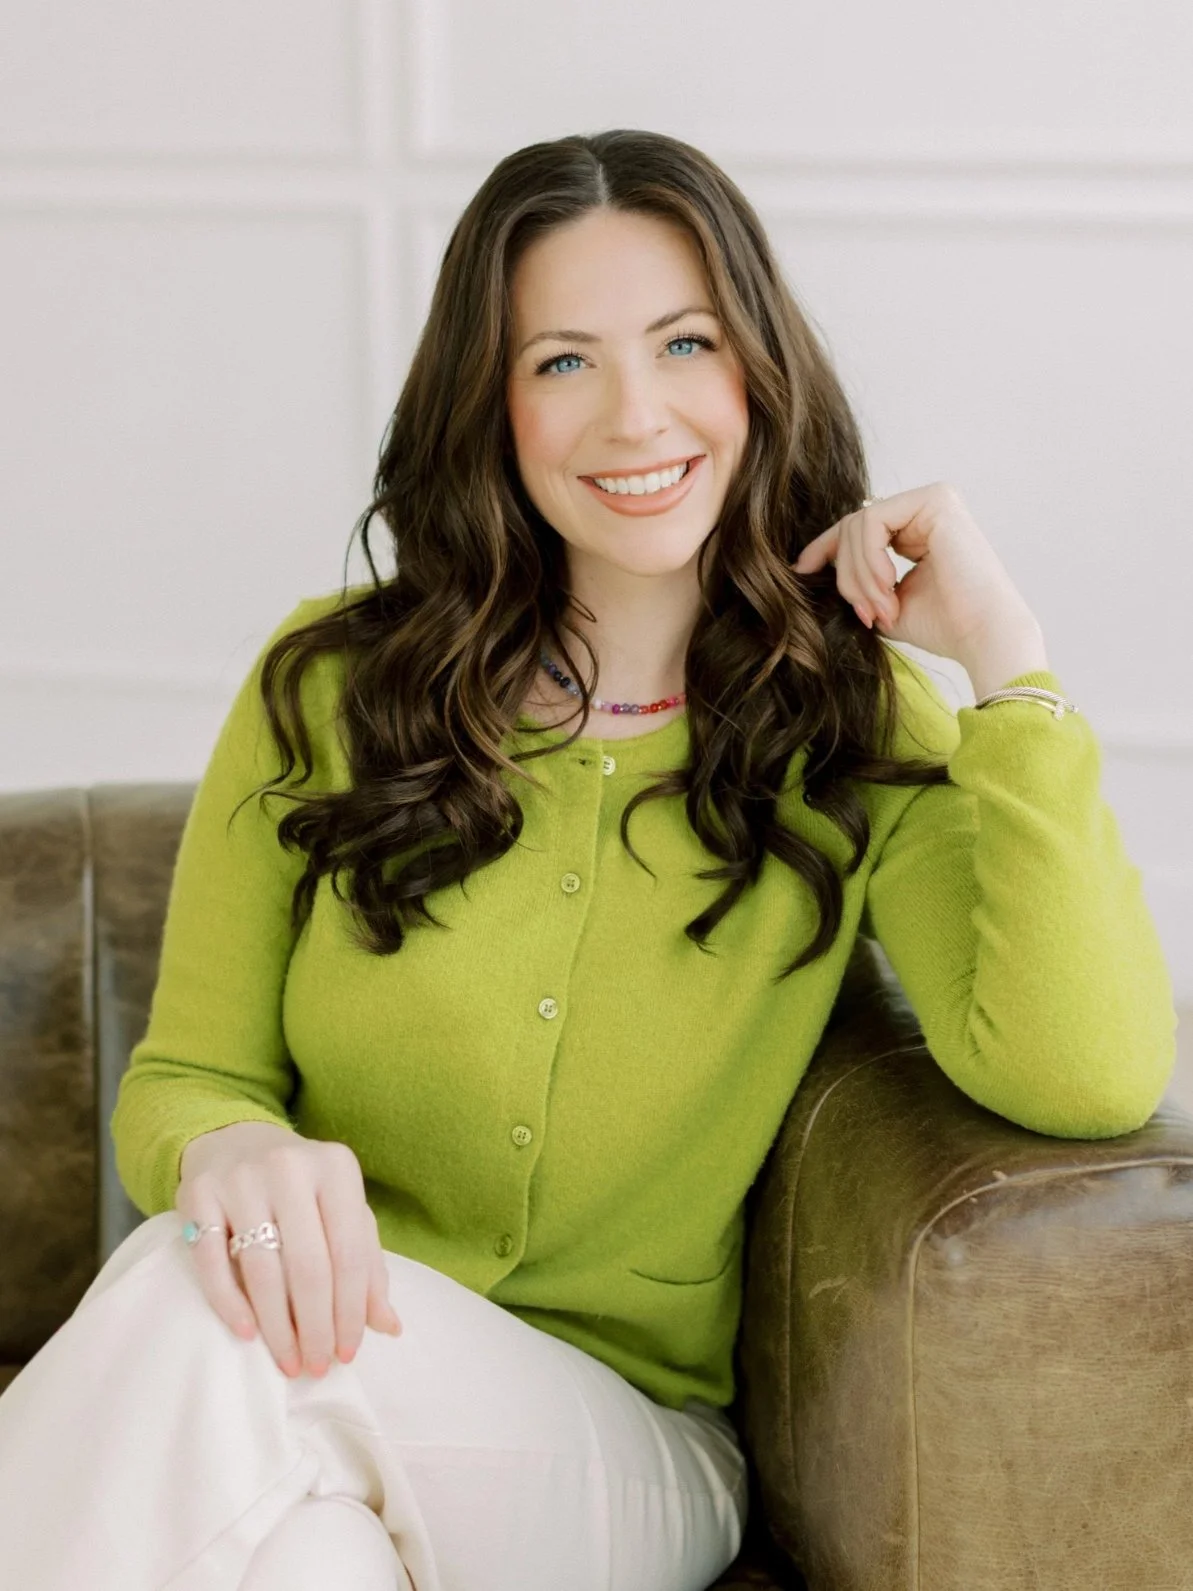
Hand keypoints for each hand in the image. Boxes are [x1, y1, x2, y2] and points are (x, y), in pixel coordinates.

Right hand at [176, 1121, 402, 1379]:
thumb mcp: (341, 1212)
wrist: (235, 1142)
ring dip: (278, 1327)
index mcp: (336, 1168)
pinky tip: (247, 1333)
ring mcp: (241, 1178)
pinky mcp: (198, 1194)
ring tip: (289, 1362)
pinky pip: (211, 1262)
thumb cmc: (302, 1190)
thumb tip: (390, 1326)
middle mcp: (290, 1167)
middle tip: (317, 1366)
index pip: (350, 1253)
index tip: (348, 1353)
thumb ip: (366, 1266)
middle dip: (316, 1326)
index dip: (351, 1311)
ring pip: (263, 1269)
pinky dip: (230, 1303)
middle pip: (309, 1266)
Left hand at [792, 481, 1041, 673]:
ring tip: (879, 610)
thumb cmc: (944, 627)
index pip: (858, 529)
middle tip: (865, 615)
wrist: (983, 637)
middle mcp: (926, 508)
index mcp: (918, 528)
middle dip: (848, 577)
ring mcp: (933, 500)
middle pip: (853, 527)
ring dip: (858, 576)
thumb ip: (857, 579)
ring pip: (858, 525)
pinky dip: (868, 561)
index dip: (824, 548)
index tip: (801, 571)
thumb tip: (807, 565)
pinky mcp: (935, 500)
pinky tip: (886, 588)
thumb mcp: (884, 601)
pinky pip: (871, 522)